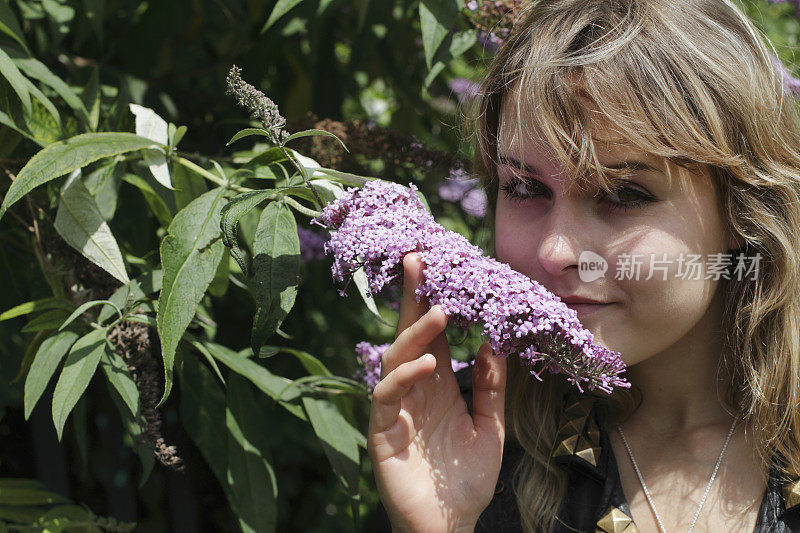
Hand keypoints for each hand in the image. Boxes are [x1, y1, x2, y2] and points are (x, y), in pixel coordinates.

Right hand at [367, 252, 507, 532]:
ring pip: (396, 358)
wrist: (451, 524)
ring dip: (416, 334)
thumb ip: (491, 386)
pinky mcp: (383, 431)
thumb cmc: (468, 478)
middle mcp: (413, 388)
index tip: (437, 263)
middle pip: (408, 333)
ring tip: (439, 312)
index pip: (430, 333)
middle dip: (411, 296)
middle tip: (419, 259)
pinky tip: (428, 366)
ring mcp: (395, 408)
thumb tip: (492, 341)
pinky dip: (405, 376)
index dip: (430, 299)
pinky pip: (388, 395)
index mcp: (437, 383)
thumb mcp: (491, 426)